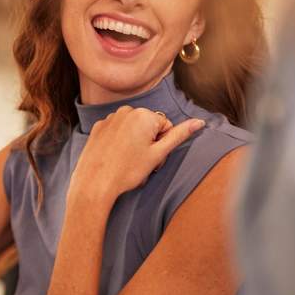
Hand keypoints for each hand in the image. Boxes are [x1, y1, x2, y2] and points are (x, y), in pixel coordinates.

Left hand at [70, 107, 204, 203]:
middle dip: (148, 142)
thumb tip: (199, 122)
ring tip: (126, 161)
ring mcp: (110, 118)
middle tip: (140, 162)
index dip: (162, 145)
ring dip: (134, 142)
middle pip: (148, 126)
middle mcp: (126, 110)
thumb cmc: (128, 171)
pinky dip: (118, 142)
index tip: (152, 158)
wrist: (95, 184)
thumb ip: (179, 135)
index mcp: (144, 115)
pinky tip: (114, 157)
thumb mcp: (158, 154)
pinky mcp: (98, 127)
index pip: (166, 127)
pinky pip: (116, 131)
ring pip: (132, 128)